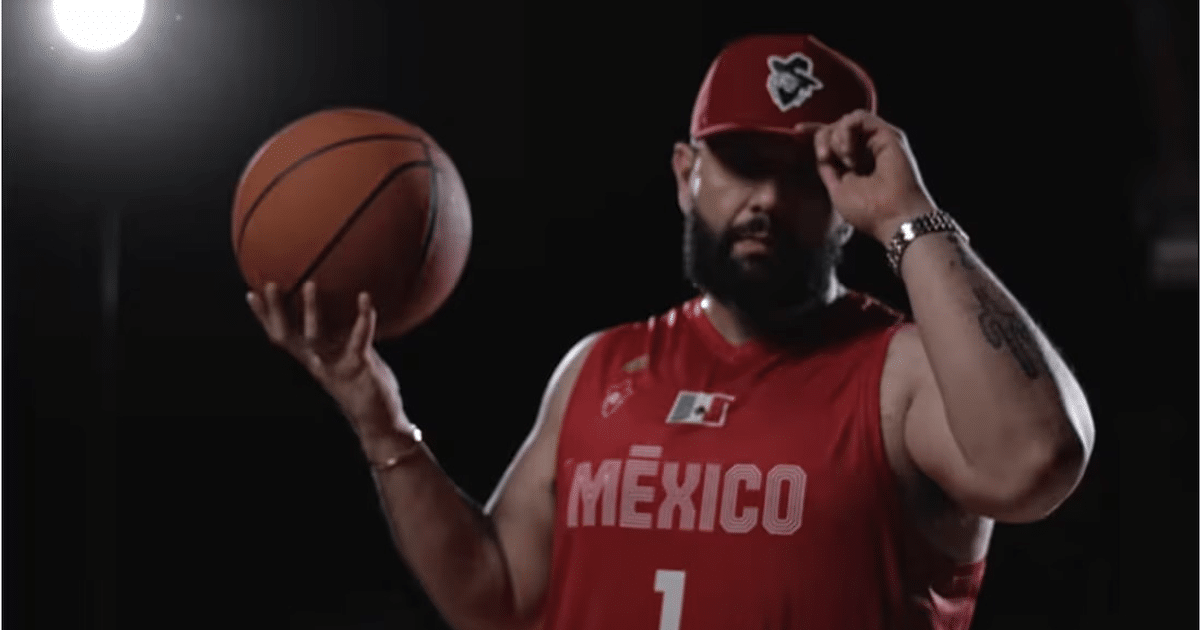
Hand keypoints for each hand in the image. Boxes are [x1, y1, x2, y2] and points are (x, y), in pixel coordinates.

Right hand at [246, 281, 412, 443]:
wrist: (381, 423)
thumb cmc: (364, 387)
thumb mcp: (347, 359)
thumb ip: (342, 339)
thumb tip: (345, 307)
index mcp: (313, 360)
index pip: (283, 337)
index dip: (266, 318)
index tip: (252, 293)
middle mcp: (319, 363)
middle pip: (288, 338)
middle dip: (277, 312)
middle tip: (270, 285)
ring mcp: (336, 366)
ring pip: (316, 338)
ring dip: (311, 311)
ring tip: (310, 285)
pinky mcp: (359, 367)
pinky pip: (358, 339)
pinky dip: (362, 318)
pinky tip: (365, 298)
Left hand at [798, 110, 937, 242]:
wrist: (893, 217)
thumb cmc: (869, 211)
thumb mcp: (837, 189)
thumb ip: (828, 169)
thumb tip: (821, 153)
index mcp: (856, 162)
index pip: (833, 138)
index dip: (815, 131)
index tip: (797, 130)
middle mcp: (867, 149)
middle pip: (835, 127)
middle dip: (822, 138)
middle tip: (824, 158)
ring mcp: (877, 140)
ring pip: (844, 120)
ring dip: (836, 139)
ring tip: (846, 162)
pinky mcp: (886, 133)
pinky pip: (857, 116)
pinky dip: (846, 132)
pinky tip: (849, 154)